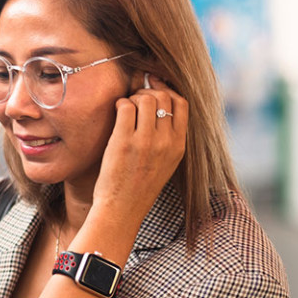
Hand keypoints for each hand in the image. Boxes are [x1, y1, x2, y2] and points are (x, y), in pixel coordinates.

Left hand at [93, 74, 187, 221]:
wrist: (122, 209)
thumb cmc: (140, 185)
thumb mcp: (166, 163)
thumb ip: (169, 138)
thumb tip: (161, 108)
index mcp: (179, 145)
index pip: (181, 103)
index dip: (167, 90)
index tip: (153, 89)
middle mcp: (166, 141)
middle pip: (163, 97)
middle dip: (147, 92)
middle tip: (135, 100)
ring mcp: (145, 141)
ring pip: (145, 99)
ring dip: (132, 98)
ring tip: (125, 109)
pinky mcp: (124, 142)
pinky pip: (125, 107)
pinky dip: (120, 104)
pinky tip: (116, 112)